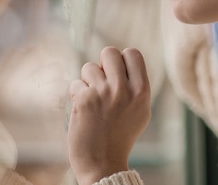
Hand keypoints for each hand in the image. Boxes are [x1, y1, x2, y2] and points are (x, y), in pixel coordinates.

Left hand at [67, 47, 150, 184]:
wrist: (103, 164)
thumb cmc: (120, 137)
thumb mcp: (139, 111)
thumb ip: (134, 86)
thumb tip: (123, 59)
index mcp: (142, 92)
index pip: (133, 53)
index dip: (122, 60)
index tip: (117, 74)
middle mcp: (125, 90)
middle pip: (109, 52)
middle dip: (102, 64)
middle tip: (101, 82)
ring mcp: (104, 93)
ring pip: (89, 67)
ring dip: (87, 81)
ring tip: (93, 100)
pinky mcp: (84, 100)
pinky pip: (75, 83)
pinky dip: (76, 95)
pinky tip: (83, 111)